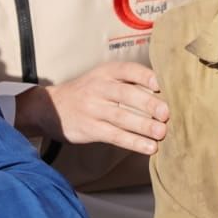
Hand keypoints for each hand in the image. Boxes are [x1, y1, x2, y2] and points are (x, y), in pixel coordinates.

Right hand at [16, 62, 168, 154]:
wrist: (51, 107)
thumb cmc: (87, 93)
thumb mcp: (103, 78)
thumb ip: (129, 82)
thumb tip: (166, 94)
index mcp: (106, 72)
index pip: (128, 70)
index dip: (145, 76)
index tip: (161, 84)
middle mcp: (99, 87)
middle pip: (126, 94)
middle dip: (148, 104)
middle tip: (167, 114)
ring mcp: (92, 108)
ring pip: (121, 117)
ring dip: (144, 126)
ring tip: (162, 133)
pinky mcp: (89, 128)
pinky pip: (114, 135)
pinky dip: (133, 142)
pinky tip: (149, 147)